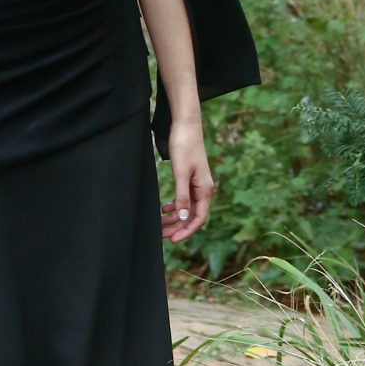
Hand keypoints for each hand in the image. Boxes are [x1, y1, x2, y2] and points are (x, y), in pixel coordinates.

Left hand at [161, 115, 212, 242]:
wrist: (185, 125)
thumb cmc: (184, 146)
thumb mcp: (181, 173)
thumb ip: (182, 196)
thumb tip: (182, 216)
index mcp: (205, 189)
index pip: (198, 219)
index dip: (186, 231)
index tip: (172, 240)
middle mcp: (203, 189)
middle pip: (192, 216)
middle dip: (177, 227)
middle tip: (161, 235)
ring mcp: (196, 184)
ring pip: (186, 208)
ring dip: (174, 218)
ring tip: (159, 223)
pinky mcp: (189, 178)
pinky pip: (183, 198)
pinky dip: (174, 205)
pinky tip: (164, 208)